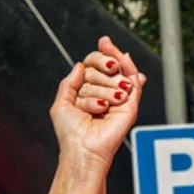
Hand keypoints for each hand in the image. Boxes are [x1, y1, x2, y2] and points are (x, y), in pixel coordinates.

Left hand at [50, 36, 144, 167]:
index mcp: (89, 93)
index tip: (101, 43)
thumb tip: (80, 65)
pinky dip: (129, 67)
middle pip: (106, 68)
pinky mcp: (130, 106)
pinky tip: (124, 59)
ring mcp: (118, 99)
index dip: (98, 56)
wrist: (82, 150)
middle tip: (92, 91)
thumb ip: (69, 82)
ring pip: (117, 74)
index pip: (95, 66)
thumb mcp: (61, 104)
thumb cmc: (71, 134)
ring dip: (106, 83)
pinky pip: (133, 80)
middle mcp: (105, 94)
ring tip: (100, 105)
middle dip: (98, 74)